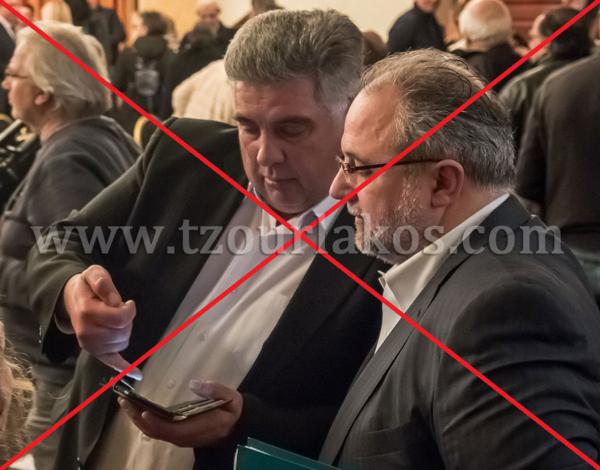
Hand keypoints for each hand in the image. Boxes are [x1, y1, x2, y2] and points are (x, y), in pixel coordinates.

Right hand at [62, 265, 140, 378]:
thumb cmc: (86, 286)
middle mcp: (87, 332)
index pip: (120, 318)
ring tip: (113, 320)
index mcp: (88, 312)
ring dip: (124, 331)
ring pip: (122, 343)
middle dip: (127, 320)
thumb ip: (103, 282)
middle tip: (118, 310)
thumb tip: (115, 301)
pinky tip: (137, 373)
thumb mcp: (94, 274)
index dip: (129, 309)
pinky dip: (124, 368)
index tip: (127, 303)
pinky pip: (111, 362)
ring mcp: (90, 345)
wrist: (71, 298)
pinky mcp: (95, 351)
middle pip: (123, 332)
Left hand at [119, 380, 242, 447]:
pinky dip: (144, 420)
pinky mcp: (176, 434)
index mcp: (198, 428)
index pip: (172, 429)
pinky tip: (137, 408)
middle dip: (138, 417)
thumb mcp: (231, 398)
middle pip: (156, 432)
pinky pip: (156, 430)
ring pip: (153, 432)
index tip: (142, 411)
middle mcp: (184, 436)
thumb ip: (215, 390)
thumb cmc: (232, 410)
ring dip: (137, 419)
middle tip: (125, 400)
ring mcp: (179, 437)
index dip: (156, 422)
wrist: (236, 427)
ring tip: (126, 402)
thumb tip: (195, 383)